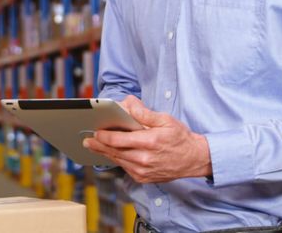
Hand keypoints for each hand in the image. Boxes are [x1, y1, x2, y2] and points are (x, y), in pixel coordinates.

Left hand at [84, 95, 211, 182]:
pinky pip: (125, 168)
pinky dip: (117, 160)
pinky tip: (110, 154)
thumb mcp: (165, 120)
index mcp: (149, 142)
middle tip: (86, 140)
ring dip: (104, 153)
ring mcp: (144, 171)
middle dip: (98, 145)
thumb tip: (128, 103)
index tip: (95, 131)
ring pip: (118, 161)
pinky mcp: (144, 178)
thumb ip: (144, 113)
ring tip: (93, 146)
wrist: (194, 159)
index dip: (104, 136)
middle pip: (114, 152)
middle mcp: (145, 159)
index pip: (119, 140)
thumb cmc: (180, 138)